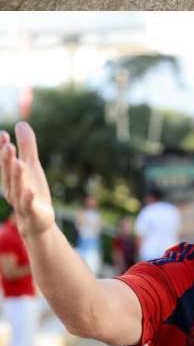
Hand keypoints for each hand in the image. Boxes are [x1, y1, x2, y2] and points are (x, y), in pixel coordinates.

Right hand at [0, 124, 56, 239]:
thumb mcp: (32, 167)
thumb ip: (27, 146)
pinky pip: (29, 205)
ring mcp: (21, 202)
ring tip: (20, 163)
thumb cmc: (32, 192)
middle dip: (7, 161)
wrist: (37, 222)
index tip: (3, 134)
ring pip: (18, 189)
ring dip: (18, 177)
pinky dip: (29, 198)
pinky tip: (30, 190)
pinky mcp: (33, 212)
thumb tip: (21, 123)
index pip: (6, 162)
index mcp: (11, 178)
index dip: (3, 149)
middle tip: (8, 146)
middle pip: (9, 174)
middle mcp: (13, 189)